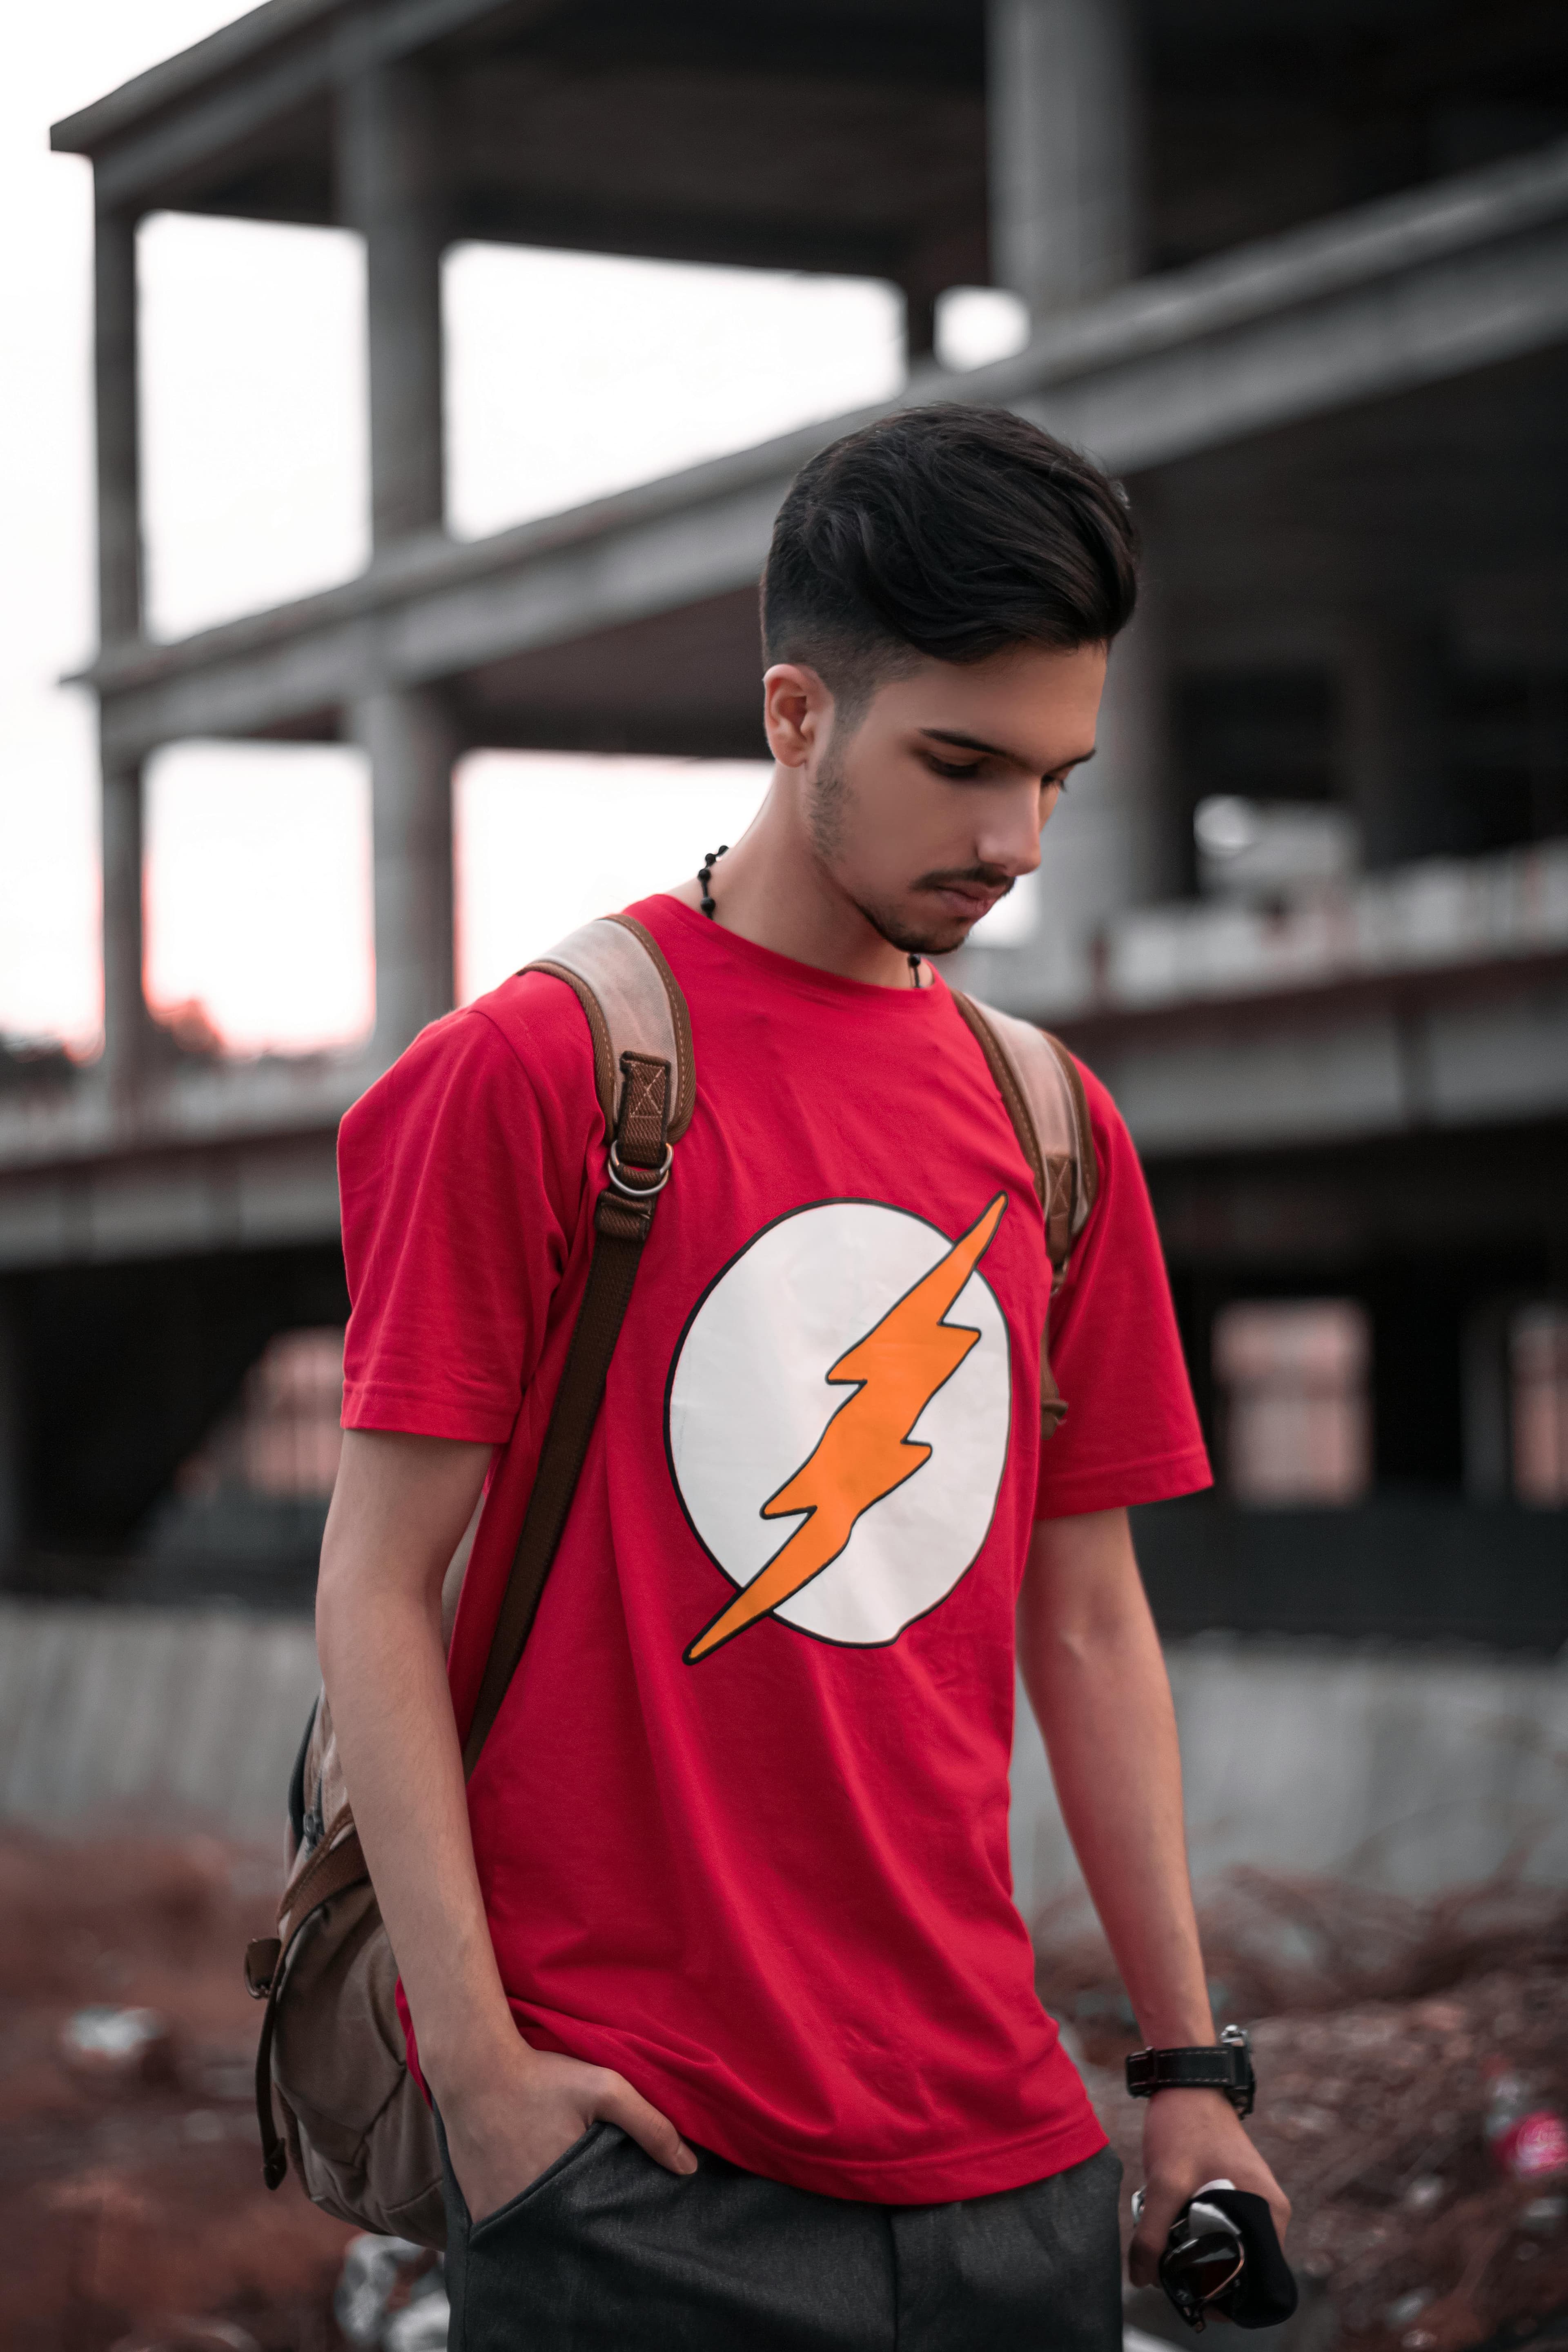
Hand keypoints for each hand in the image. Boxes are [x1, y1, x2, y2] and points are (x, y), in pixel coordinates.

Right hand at [433, 2032, 697, 2225]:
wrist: (472, 2066)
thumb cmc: (540, 2077)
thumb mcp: (604, 2088)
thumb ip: (649, 2126)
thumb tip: (689, 2168)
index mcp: (559, 2195)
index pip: (594, 2234)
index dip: (610, 2231)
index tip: (621, 2224)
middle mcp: (522, 2215)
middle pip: (562, 2240)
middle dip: (580, 2234)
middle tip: (592, 2214)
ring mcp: (493, 2215)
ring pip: (531, 2237)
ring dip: (547, 2228)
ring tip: (563, 2211)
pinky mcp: (474, 2208)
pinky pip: (503, 2228)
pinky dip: (518, 2220)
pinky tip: (530, 2199)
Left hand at [1129, 2089, 1290, 2289]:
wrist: (1186, 2081)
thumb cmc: (1184, 2126)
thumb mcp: (1164, 2183)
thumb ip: (1152, 2236)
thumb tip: (1142, 2280)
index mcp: (1270, 2216)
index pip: (1258, 2282)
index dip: (1224, 2297)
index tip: (1192, 2296)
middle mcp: (1270, 2211)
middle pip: (1241, 2266)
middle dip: (1206, 2273)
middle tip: (1172, 2268)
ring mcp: (1253, 2199)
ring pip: (1226, 2244)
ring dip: (1198, 2248)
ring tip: (1170, 2237)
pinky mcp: (1236, 2189)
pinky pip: (1220, 2224)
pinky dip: (1196, 2227)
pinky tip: (1173, 2216)